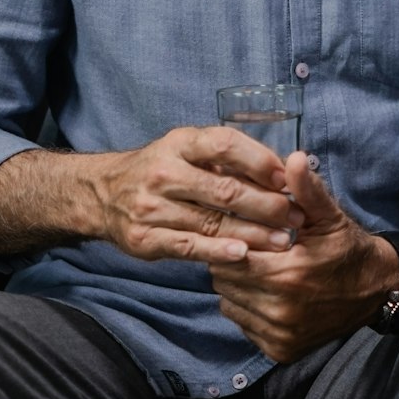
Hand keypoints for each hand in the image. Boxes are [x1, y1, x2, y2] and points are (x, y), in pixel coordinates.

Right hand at [88, 125, 304, 264]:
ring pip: (212, 221)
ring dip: (254, 233)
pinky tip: (244, 254)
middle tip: (297, 217)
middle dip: (268, 205)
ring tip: (284, 240)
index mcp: (180, 143)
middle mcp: (163, 173)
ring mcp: (151, 207)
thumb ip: (229, 157)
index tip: (289, 179)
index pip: (225, 146)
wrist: (102, 194)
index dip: (261, 162)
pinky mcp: (144, 238)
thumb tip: (285, 169)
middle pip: (225, 190)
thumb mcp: (189, 149)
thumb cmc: (163, 169)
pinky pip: (189, 246)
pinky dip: (218, 251)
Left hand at [211, 152, 398, 362]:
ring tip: (261, 272)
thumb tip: (293, 157)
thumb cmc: (348, 248)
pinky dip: (249, 308)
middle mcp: (280, 309)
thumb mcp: (329, 216)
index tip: (248, 234)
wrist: (377, 290)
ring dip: (238, 287)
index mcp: (288, 274)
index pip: (231, 256)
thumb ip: (307, 189)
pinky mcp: (279, 349)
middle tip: (254, 251)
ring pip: (229, 303)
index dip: (235, 242)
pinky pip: (243, 324)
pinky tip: (269, 294)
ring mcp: (279, 333)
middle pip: (225, 280)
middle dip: (233, 262)